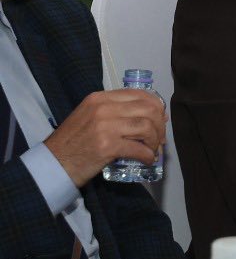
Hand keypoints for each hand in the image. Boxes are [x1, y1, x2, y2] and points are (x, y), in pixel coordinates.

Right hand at [43, 90, 166, 187]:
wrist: (52, 164)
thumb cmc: (73, 142)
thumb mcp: (91, 116)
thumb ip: (117, 111)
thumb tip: (154, 114)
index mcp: (100, 98)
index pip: (140, 94)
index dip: (157, 107)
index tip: (160, 120)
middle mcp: (103, 108)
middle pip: (148, 109)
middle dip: (160, 125)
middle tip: (159, 139)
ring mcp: (105, 126)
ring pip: (147, 127)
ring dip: (155, 141)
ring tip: (152, 149)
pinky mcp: (107, 146)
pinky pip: (139, 148)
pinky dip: (148, 155)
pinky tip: (147, 160)